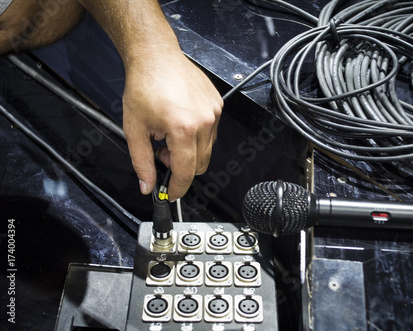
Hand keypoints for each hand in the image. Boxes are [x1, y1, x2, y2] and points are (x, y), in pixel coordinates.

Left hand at [122, 51, 222, 200]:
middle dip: (181, 166)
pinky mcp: (217, 105)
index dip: (177, 187)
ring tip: (169, 133)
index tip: (171, 194)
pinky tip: (180, 122)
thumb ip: (142, 161)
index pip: (186, 171)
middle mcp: (204, 121)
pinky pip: (211, 132)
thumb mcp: (134, 128)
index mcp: (183, 128)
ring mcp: (214, 112)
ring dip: (189, 151)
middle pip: (200, 164)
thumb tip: (147, 185)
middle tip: (162, 152)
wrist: (156, 56)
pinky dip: (196, 135)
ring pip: (207, 149)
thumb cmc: (144, 86)